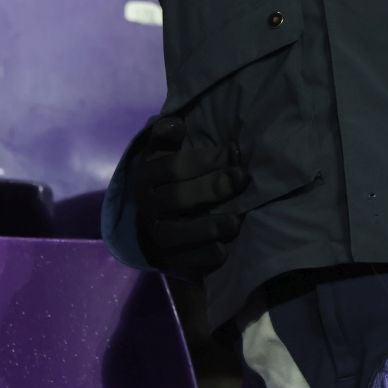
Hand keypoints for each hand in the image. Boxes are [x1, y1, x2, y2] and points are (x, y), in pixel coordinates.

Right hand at [129, 116, 247, 281]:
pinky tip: (225, 247)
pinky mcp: (169, 263)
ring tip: (237, 219)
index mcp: (146, 178)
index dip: (205, 159)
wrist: (149, 225)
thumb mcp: (161, 154)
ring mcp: (156, 238)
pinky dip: (207, 256)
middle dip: (213, 187)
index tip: (234, 151)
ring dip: (211, 225)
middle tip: (242, 177)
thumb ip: (166, 135)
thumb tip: (177, 124)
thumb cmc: (167, 180)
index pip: (173, 168)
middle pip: (178, 198)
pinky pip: (188, 262)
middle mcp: (147, 209)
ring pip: (179, 234)